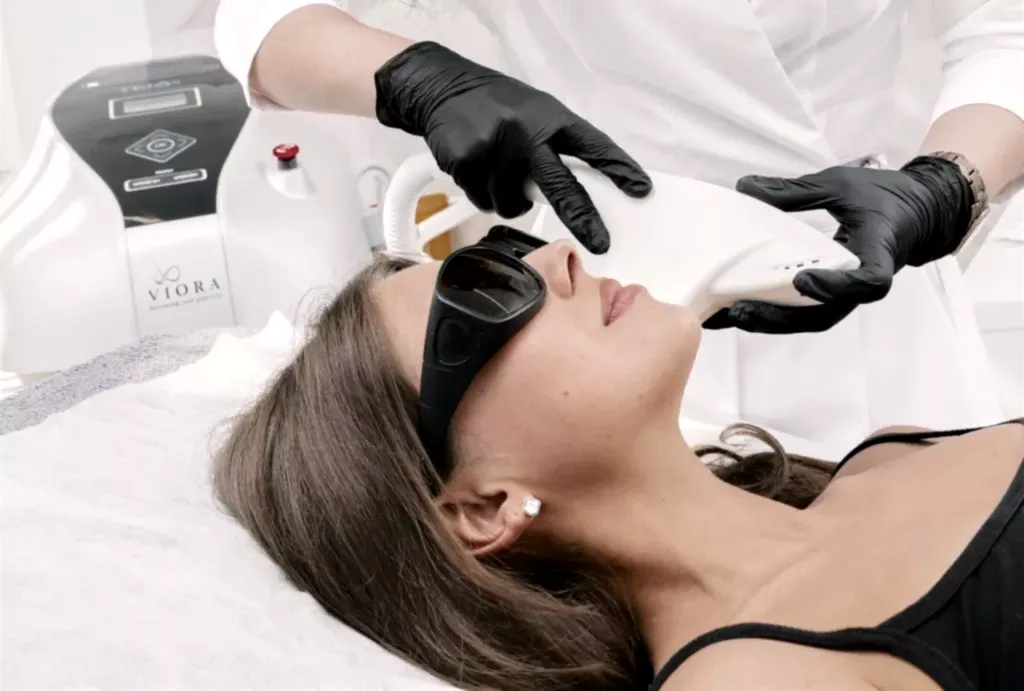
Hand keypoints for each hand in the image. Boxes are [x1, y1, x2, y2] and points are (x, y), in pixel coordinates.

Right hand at [374, 42, 651, 253]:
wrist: (445, 89)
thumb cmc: (496, 105)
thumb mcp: (535, 113)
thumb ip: (556, 145)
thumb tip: (583, 187)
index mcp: (551, 119)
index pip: (593, 146)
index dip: (618, 169)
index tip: (640, 190)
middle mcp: (526, 133)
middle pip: (561, 186)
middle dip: (584, 219)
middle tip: (600, 242)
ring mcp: (496, 149)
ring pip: (512, 204)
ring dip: (508, 198)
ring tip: (499, 169)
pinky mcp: (468, 162)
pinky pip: (484, 201)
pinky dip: (483, 193)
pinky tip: (479, 168)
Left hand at [704, 156, 973, 333]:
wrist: (917, 212)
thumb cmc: (882, 197)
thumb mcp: (840, 185)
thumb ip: (794, 191)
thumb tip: (745, 187)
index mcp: (877, 252)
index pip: (867, 281)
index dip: (837, 286)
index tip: (803, 279)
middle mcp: (863, 282)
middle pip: (825, 314)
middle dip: (781, 318)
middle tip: (740, 311)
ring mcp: (847, 294)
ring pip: (811, 319)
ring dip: (771, 322)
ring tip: (730, 317)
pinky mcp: (833, 295)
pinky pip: (805, 312)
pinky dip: (774, 314)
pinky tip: (741, 310)